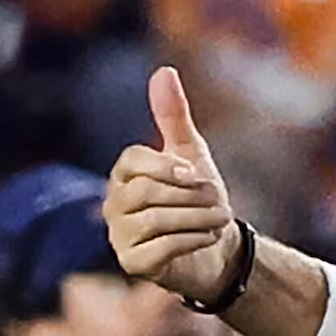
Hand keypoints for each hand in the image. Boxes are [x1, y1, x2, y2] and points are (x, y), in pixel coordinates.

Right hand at [104, 67, 240, 303]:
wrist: (217, 249)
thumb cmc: (198, 198)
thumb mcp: (190, 153)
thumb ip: (172, 116)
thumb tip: (163, 71)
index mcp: (124, 175)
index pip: (131, 161)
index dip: (165, 165)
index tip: (196, 172)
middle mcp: (114, 205)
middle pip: (145, 192)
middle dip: (191, 194)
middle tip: (219, 198)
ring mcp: (120, 236)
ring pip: (155, 220)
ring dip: (198, 217)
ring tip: (221, 217)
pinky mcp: (133, 264)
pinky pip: (162, 248)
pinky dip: (194, 239)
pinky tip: (210, 236)